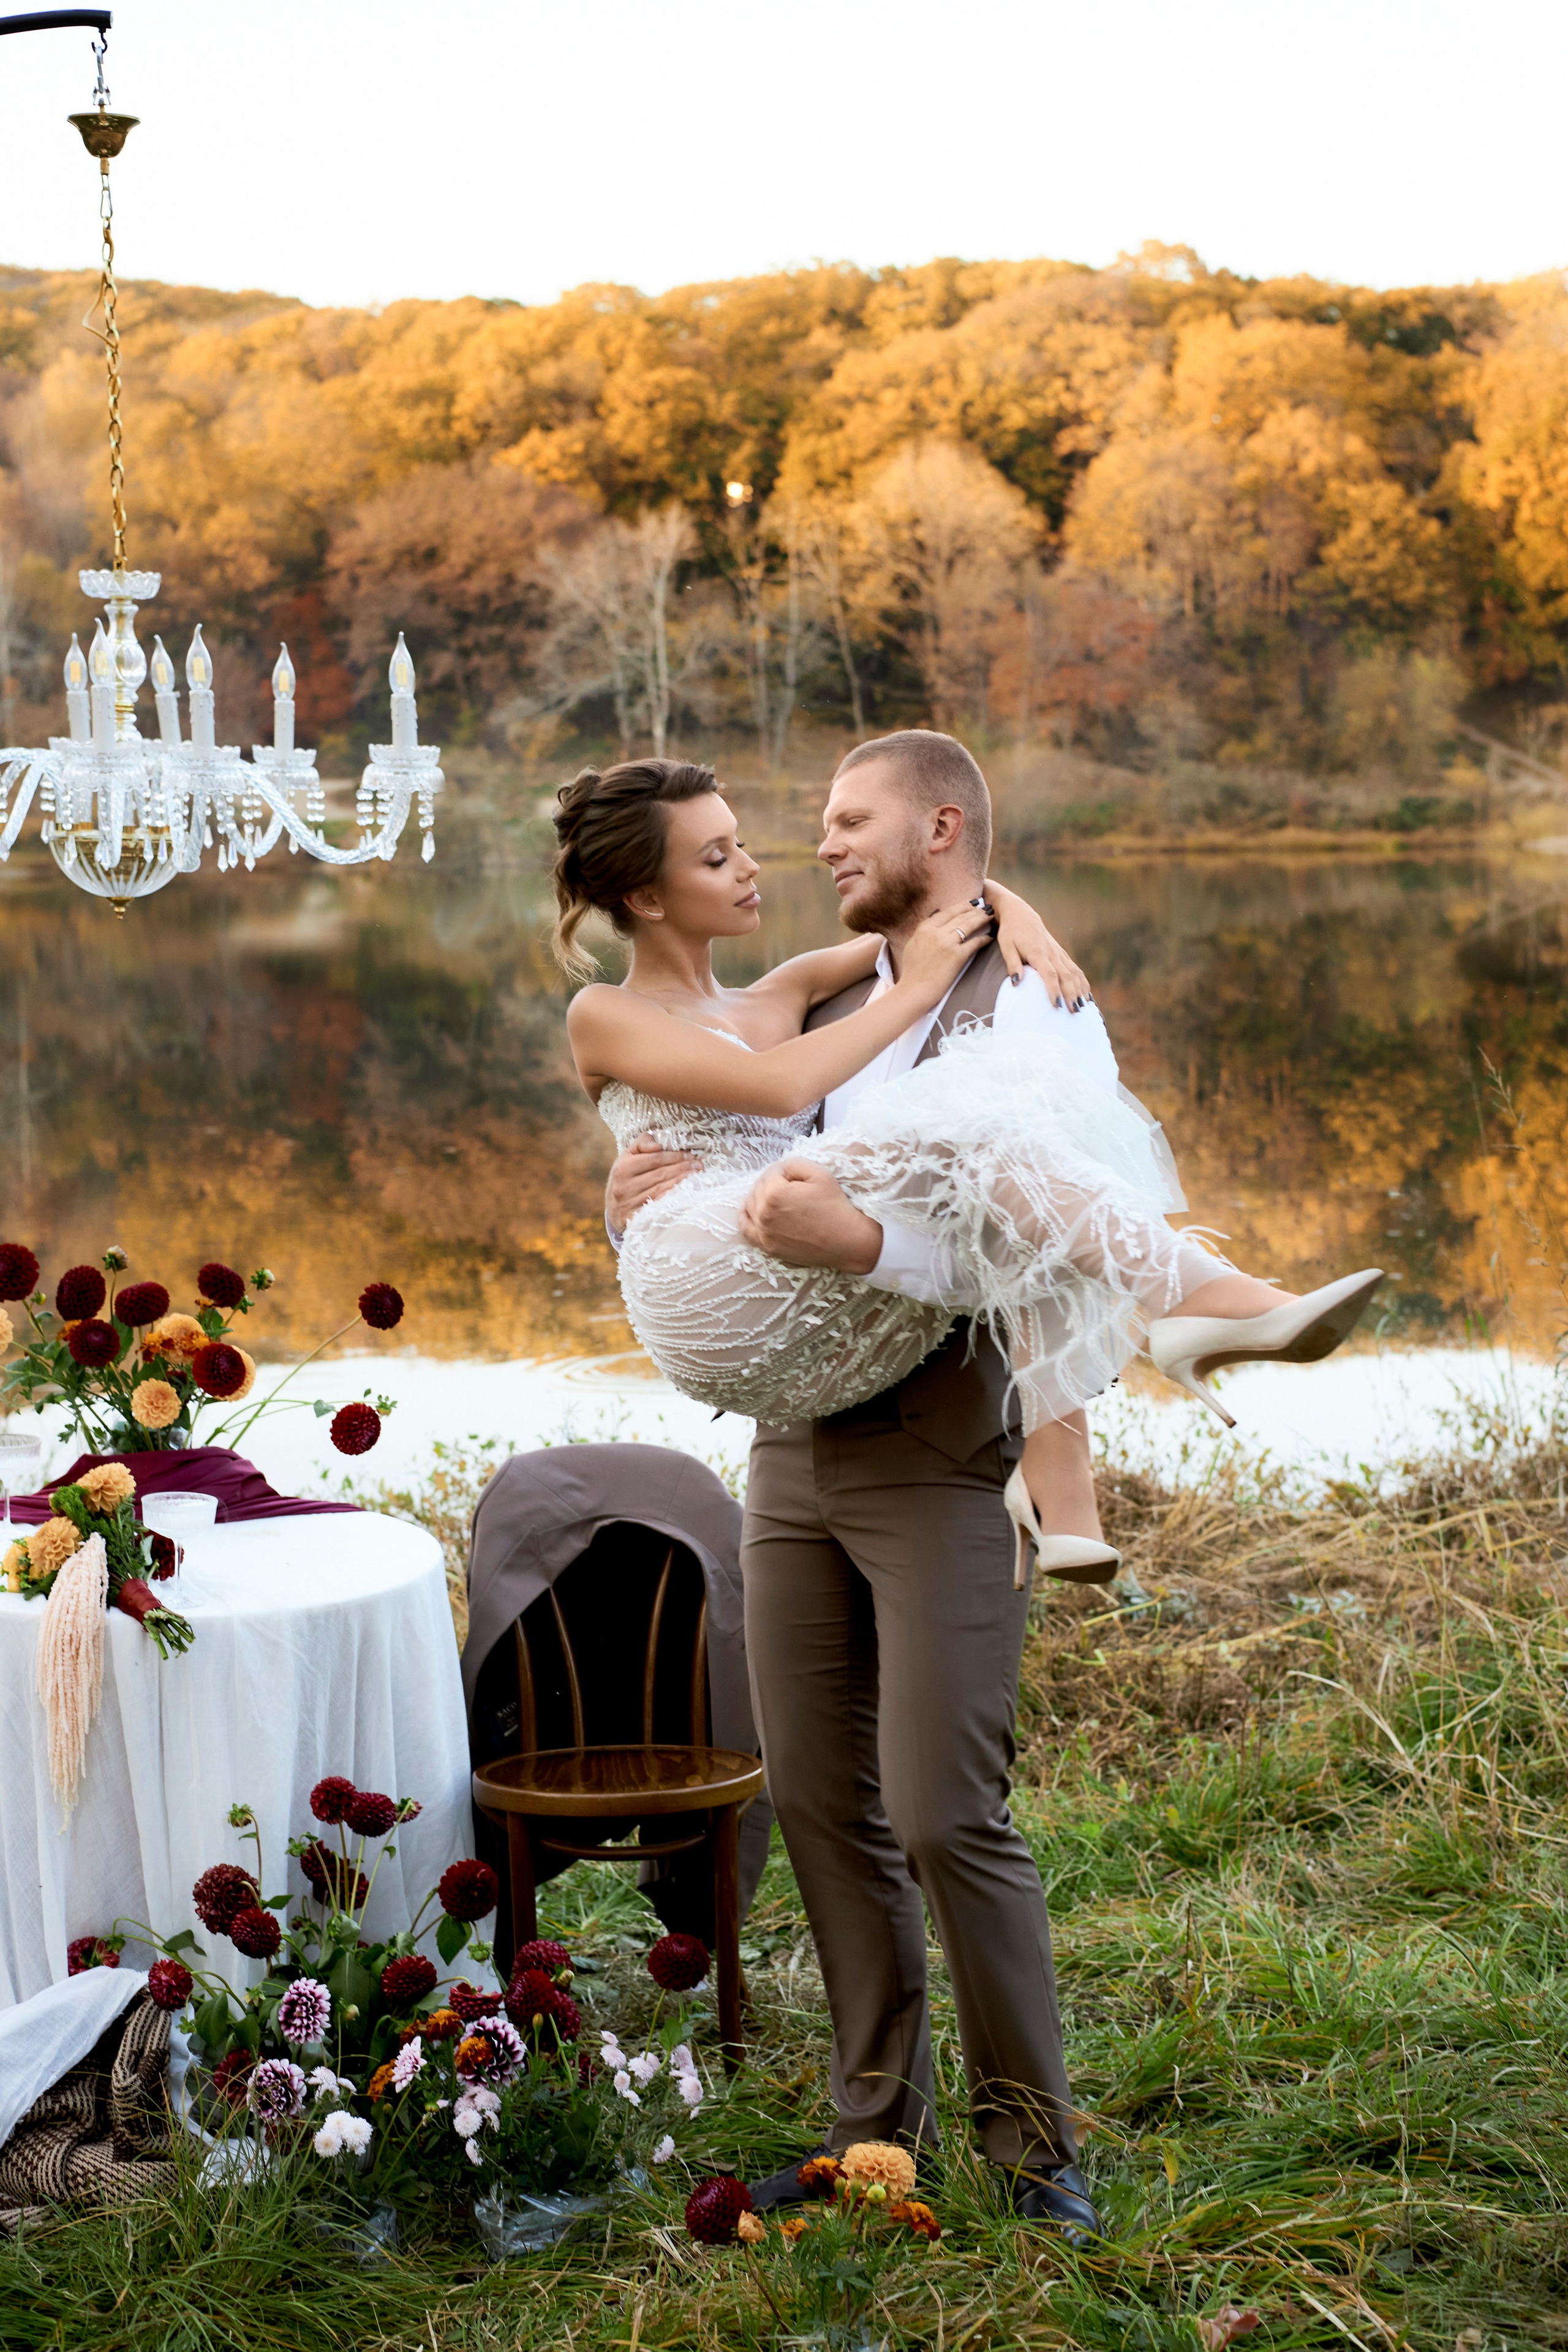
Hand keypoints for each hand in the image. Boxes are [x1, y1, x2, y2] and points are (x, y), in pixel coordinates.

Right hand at [605, 1134, 699, 1235]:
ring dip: (682, 1181)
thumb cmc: (625, 1178)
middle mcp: (625, 1187)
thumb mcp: (627, 1157)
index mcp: (622, 1168)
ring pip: (662, 1190)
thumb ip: (641, 1144)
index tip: (690, 1155)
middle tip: (699, 1165)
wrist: (614, 1210)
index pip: (654, 1159)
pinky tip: (686, 1191)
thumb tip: (658, 1144)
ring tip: (697, 1175)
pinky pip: (660, 1205)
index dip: (674, 1156)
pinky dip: (674, 1197)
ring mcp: (630, 1204)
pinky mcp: (637, 1218)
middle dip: (682, 1168)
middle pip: (660, 1174)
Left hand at [738, 1159, 882, 1273]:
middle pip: (759, 1187)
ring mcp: (763, 1232)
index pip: (772, 1171)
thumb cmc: (835, 1206)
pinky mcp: (767, 1246)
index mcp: (774, 1194)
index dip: (787, 1170)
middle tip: (792, 1185)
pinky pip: (746, 1229)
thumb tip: (779, 1169)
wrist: (847, 1241)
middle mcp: (763, 1214)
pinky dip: (746, 1216)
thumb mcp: (819, 1173)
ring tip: (776, 1194)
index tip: (800, 1176)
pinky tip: (751, 1209)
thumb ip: (793, 1163)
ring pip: (751, 1204)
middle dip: (773, 1181)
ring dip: (761, 1195)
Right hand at [898, 898, 999, 1005]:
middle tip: (985, 907)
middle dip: (975, 910)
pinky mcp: (957, 956)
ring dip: (981, 919)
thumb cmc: (912, 971)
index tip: (970, 903)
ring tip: (989, 915)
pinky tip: (989, 937)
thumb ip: (923, 930)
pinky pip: (975, 942)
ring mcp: (947, 943)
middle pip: (960, 916)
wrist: (914, 990)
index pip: (947, 912)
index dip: (961, 906)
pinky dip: (983, 938)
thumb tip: (935, 915)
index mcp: (924, 929)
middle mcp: (936, 932)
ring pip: (968, 925)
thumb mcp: (912, 945)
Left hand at [985, 880, 1091, 1007]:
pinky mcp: (1062, 954)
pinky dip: (1082, 983)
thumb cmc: (1011, 932)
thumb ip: (1012, 964)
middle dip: (1072, 994)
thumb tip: (1016, 983)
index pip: (1049, 974)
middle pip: (1066, 976)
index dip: (1054, 990)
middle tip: (1074, 1011)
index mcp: (1038, 952)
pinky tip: (1086, 996)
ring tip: (1083, 1007)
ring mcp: (1059, 953)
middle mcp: (1052, 953)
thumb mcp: (1006, 946)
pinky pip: (1076, 969)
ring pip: (1074, 973)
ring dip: (1080, 990)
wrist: (1022, 915)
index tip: (1057, 1006)